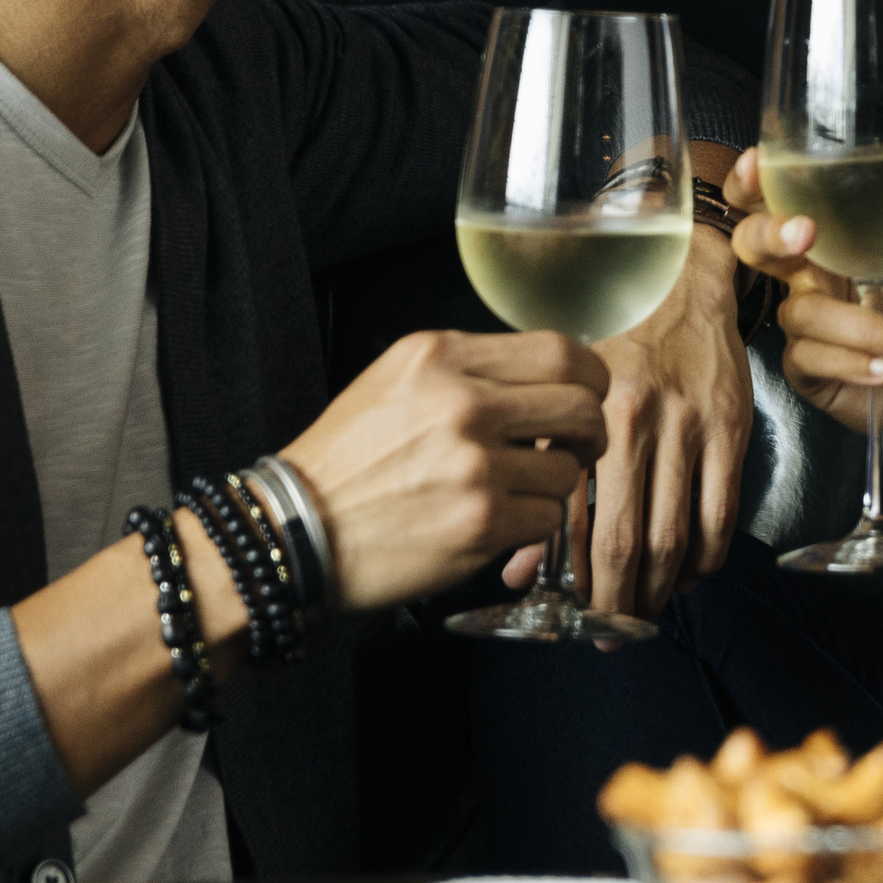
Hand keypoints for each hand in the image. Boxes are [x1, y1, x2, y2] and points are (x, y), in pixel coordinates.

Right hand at [279, 328, 605, 610]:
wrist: (293, 531)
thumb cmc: (345, 461)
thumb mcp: (396, 380)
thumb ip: (468, 369)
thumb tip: (544, 377)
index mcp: (443, 356)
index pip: (560, 351)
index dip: (589, 377)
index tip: (586, 395)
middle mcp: (463, 402)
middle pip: (581, 404)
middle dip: (589, 431)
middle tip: (577, 447)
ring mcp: (474, 464)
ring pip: (568, 468)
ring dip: (554, 484)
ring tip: (519, 491)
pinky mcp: (480, 521)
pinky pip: (548, 519)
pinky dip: (533, 526)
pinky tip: (499, 523)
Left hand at [568, 225, 751, 617]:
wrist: (679, 278)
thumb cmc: (611, 337)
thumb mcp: (561, 397)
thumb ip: (541, 479)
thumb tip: (520, 571)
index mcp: (587, 416)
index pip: (577, 522)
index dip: (577, 584)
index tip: (576, 618)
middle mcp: (639, 422)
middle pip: (629, 541)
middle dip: (620, 600)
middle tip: (613, 633)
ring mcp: (691, 426)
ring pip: (678, 536)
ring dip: (664, 588)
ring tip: (648, 611)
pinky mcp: (732, 427)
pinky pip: (722, 512)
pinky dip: (708, 557)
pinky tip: (692, 573)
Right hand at [729, 145, 882, 463]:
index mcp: (847, 232)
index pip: (783, 193)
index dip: (757, 178)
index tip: (760, 163)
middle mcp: (820, 272)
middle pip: (754, 242)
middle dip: (769, 233)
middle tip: (805, 233)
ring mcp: (815, 322)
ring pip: (801, 310)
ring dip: (862, 327)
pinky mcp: (815, 371)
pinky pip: (809, 360)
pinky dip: (851, 362)